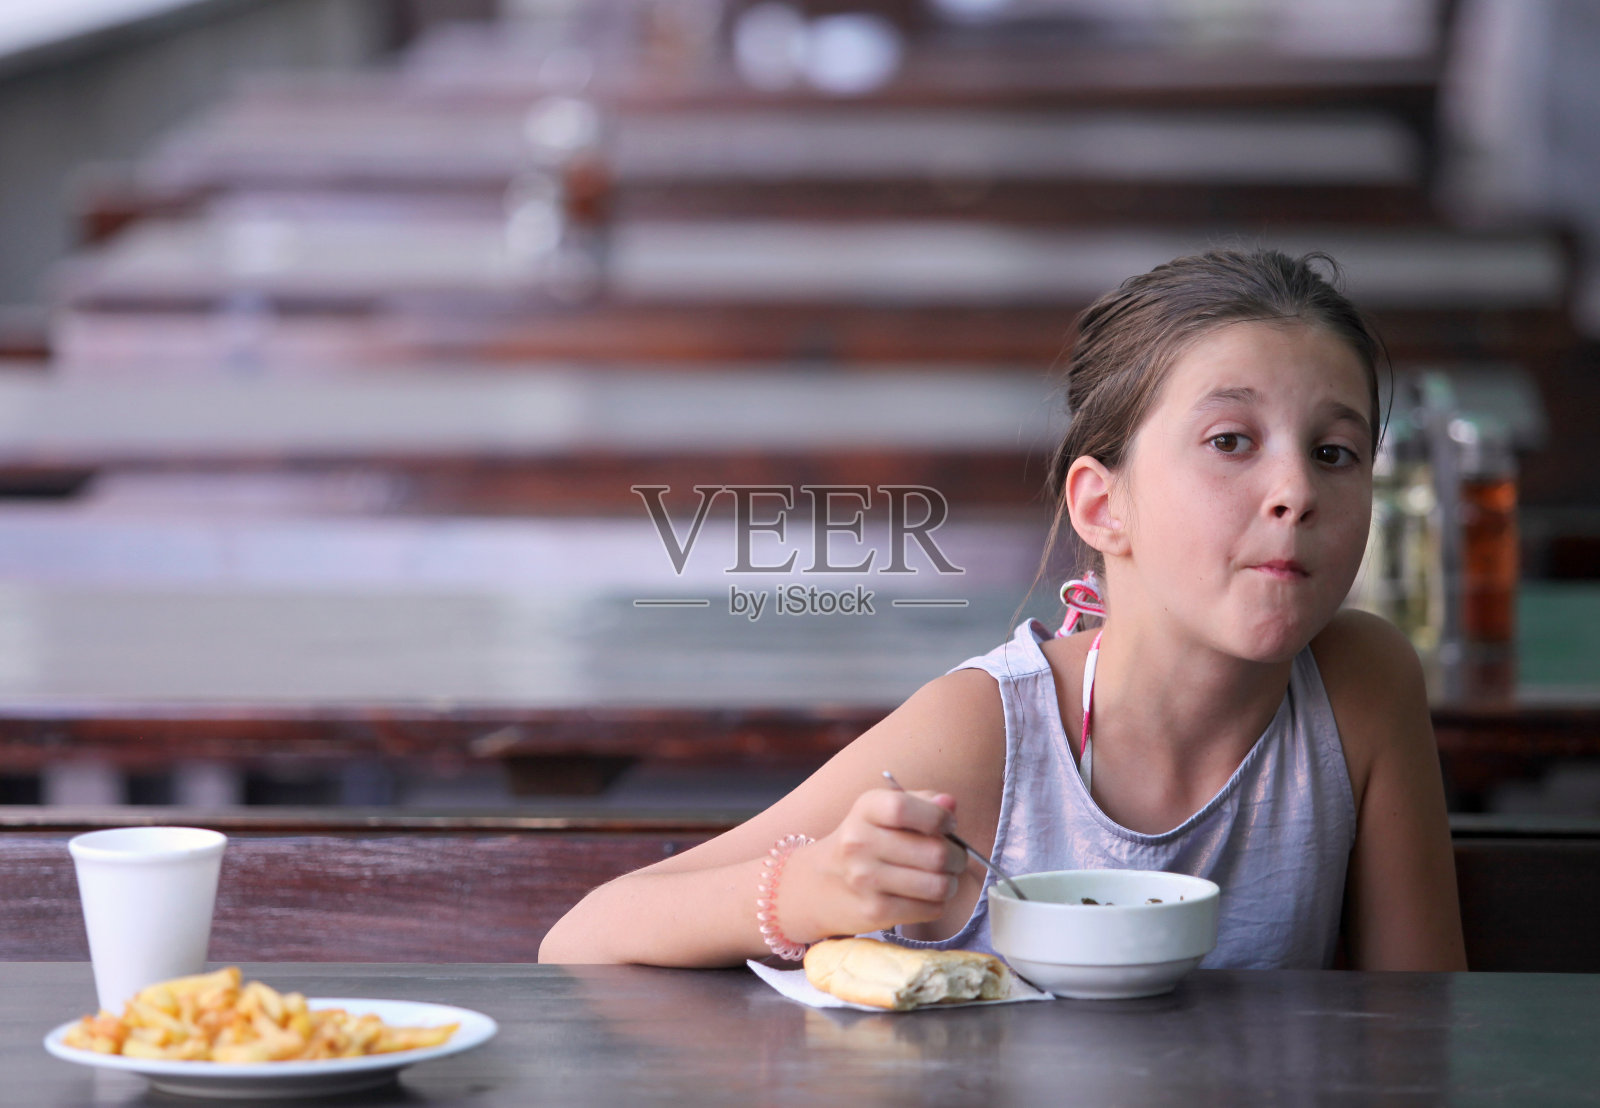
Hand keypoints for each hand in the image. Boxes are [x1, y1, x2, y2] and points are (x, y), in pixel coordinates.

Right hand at [783, 787, 966, 941]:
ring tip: (940, 879)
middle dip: (957, 857)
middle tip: (953, 858)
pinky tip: (923, 896)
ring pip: (939, 885)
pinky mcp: (874, 912)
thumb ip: (921, 802)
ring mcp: (865, 880)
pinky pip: (930, 909)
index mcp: (865, 809)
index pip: (905, 808)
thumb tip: (950, 803)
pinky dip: (936, 904)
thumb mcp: (883, 812)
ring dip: (950, 883)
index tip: (947, 825)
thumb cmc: (863, 842)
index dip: (939, 818)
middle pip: (936, 852)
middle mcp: (860, 843)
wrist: (816, 886)